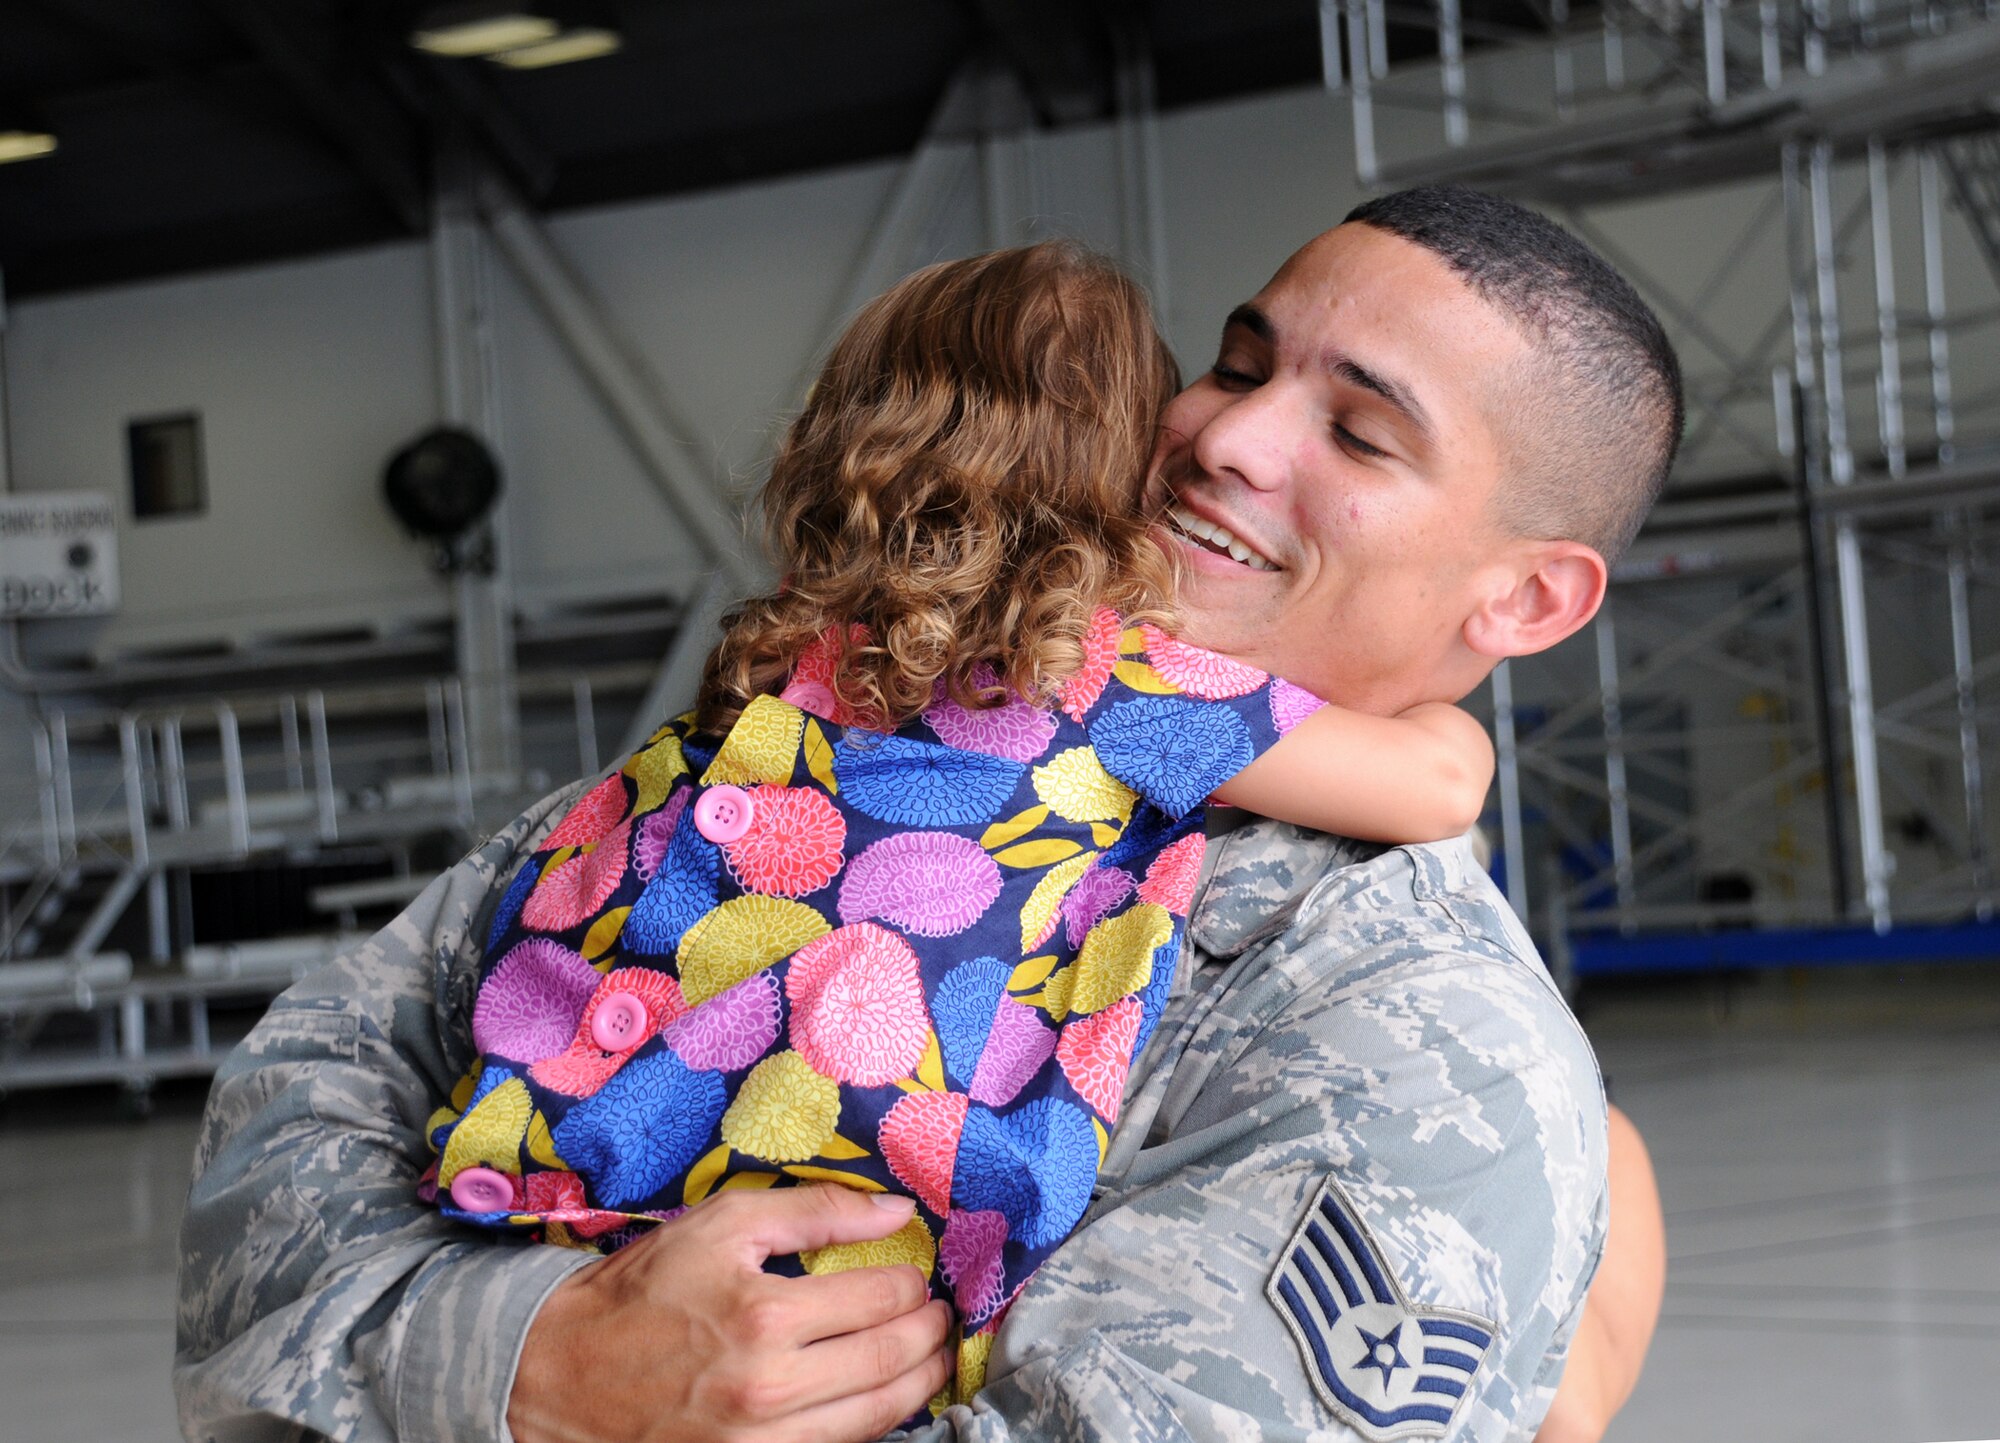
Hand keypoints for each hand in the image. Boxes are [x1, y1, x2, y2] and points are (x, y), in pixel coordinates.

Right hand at [507, 1187, 953, 1442]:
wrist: (558, 1377)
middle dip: (931, 1337)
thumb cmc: (639, 1293)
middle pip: (890, 1362)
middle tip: (940, 1318)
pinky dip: (871, 1427)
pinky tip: (881, 1401)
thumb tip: (896, 1210)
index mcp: (765, 1317)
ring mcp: (761, 1442)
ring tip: (929, 1359)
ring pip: (875, 1419)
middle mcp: (770, 1388)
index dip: (914, 1285)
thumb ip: (814, 1210)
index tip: (920, 1276)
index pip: (881, 1300)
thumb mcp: (719, 1225)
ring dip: (918, 1386)